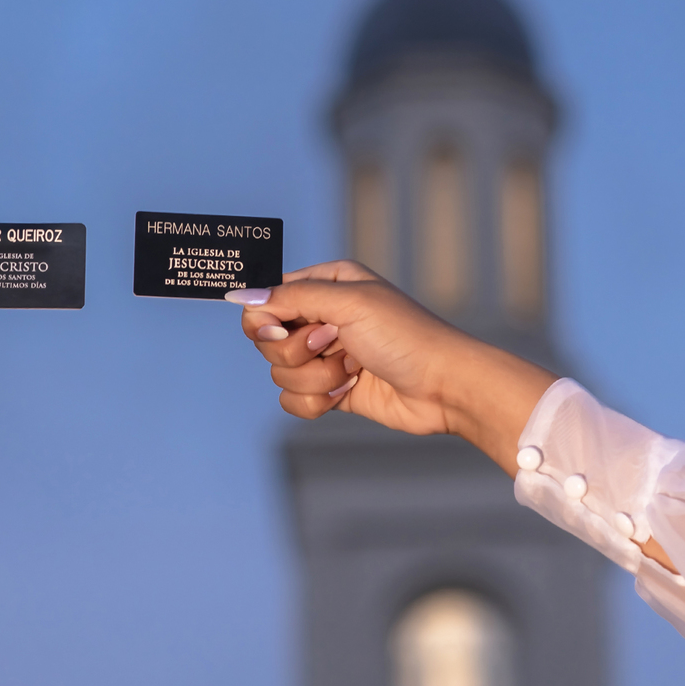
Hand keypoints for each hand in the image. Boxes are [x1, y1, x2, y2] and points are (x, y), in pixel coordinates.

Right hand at [228, 260, 554, 473]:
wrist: (443, 387)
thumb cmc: (405, 335)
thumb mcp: (348, 303)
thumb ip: (291, 298)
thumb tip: (241, 296)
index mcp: (327, 283)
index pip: (267, 297)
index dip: (266, 319)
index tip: (281, 330)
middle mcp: (322, 316)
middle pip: (267, 339)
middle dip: (299, 351)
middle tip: (334, 344)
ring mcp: (326, 355)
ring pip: (280, 373)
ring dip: (316, 378)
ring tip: (353, 370)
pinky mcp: (330, 390)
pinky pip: (293, 400)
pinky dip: (317, 402)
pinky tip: (349, 391)